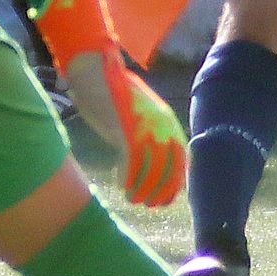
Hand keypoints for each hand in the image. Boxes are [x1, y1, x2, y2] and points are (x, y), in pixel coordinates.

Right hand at [34, 0, 184, 206]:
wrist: (95, 70)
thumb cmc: (112, 93)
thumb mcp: (137, 112)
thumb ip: (146, 132)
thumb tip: (150, 157)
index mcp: (167, 120)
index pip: (181, 157)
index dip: (176, 180)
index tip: (169, 197)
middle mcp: (162, 125)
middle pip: (170, 167)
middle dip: (163, 190)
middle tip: (152, 205)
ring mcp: (145, 127)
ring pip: (151, 169)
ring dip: (143, 189)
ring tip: (134, 199)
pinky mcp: (126, 129)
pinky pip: (132, 163)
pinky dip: (128, 178)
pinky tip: (121, 186)